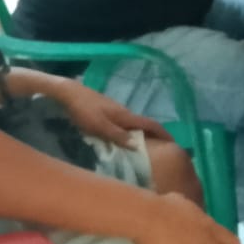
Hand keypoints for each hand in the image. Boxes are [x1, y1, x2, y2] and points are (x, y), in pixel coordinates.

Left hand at [51, 81, 169, 144]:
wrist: (69, 93)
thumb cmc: (84, 110)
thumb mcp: (99, 126)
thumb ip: (118, 135)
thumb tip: (138, 146)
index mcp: (126, 116)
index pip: (151, 124)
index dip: (164, 134)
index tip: (174, 144)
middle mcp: (124, 112)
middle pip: (144, 125)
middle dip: (155, 136)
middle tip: (160, 150)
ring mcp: (116, 110)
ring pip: (133, 124)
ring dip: (141, 135)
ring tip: (143, 149)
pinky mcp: (107, 111)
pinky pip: (124, 124)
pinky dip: (129, 132)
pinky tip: (123, 139)